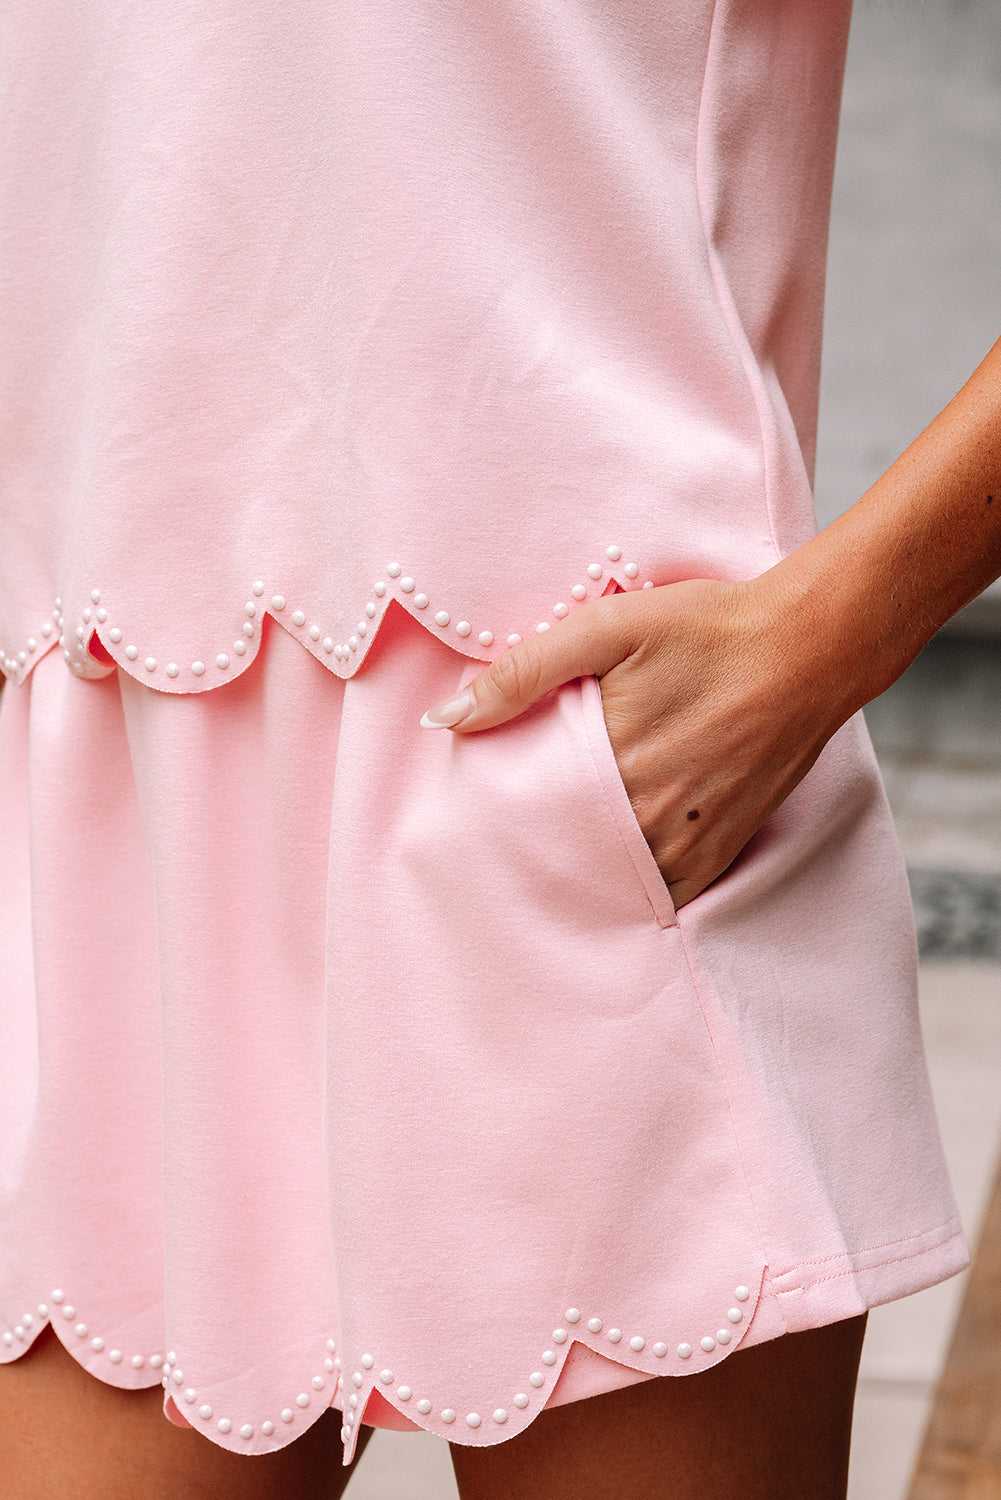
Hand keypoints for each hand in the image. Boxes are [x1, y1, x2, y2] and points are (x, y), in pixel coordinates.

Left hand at [418, 576, 848, 908]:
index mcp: (610, 761)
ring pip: (611, 879)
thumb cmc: (709, 628)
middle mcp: (650, 814)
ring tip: (553, 854)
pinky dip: (634, 885)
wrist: (811, 645)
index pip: (526, 815)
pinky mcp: (723, 846)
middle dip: (534, 848)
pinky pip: (664, 891)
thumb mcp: (609, 626)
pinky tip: (612, 867)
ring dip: (581, 870)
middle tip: (505, 839)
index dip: (498, 815)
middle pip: (565, 853)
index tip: (477, 812)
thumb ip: (525, 671)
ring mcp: (691, 837)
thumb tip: (445, 720)